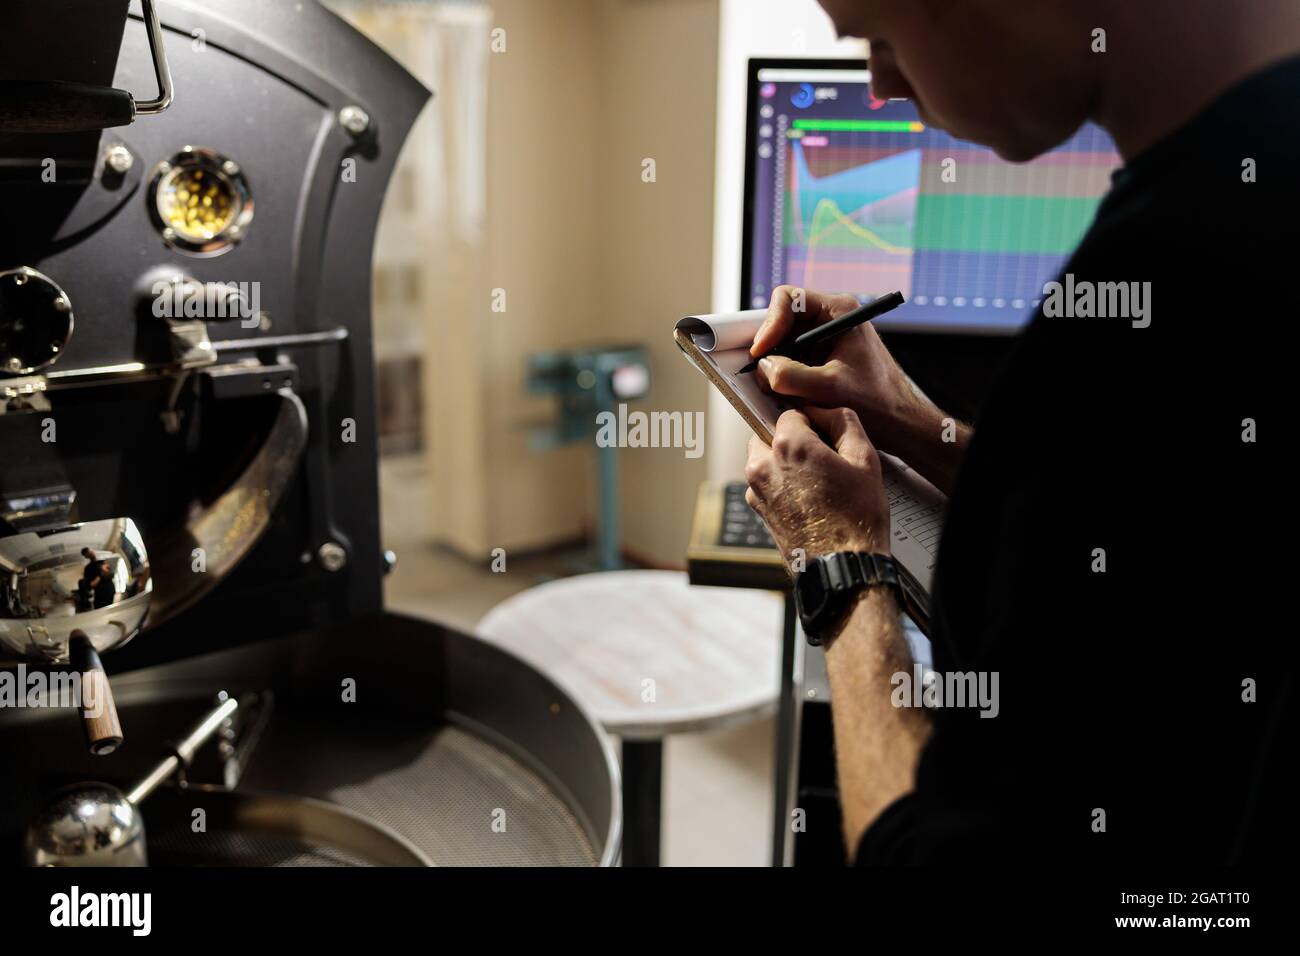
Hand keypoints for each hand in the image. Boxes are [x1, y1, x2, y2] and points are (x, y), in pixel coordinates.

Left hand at [745, 407, 890, 565]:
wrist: (842, 567)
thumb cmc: (856, 519)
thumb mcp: (865, 460)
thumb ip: (844, 422)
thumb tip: (827, 411)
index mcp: (788, 447)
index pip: (790, 413)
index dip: (812, 421)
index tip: (826, 436)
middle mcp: (763, 466)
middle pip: (771, 434)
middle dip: (792, 440)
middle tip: (822, 459)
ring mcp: (756, 490)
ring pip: (765, 459)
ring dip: (785, 462)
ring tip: (817, 482)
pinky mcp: (758, 510)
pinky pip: (766, 483)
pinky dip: (781, 484)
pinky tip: (808, 499)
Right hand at [751, 286, 947, 464]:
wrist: (899, 423)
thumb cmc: (878, 402)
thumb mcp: (828, 389)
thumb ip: (790, 375)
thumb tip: (762, 367)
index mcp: (839, 311)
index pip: (788, 299)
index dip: (769, 324)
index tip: (761, 352)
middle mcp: (830, 319)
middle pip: (782, 322)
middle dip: (770, 348)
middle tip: (763, 374)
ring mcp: (824, 339)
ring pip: (783, 343)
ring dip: (775, 365)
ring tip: (777, 389)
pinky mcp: (820, 359)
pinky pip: (790, 360)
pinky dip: (783, 376)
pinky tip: (787, 395)